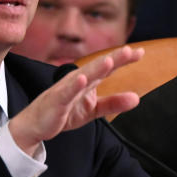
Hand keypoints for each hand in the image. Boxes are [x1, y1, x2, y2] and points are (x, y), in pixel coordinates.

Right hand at [8, 45, 144, 155]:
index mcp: (88, 81)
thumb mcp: (93, 110)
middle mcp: (78, 80)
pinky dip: (74, 85)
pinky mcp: (56, 100)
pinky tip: (82, 79)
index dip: (123, 59)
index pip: (108, 67)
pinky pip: (66, 92)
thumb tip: (137, 98)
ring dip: (96, 68)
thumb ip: (113, 103)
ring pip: (83, 76)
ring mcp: (66, 89)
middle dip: (114, 58)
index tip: (141, 52)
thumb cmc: (64, 112)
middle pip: (98, 66)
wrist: (36, 126)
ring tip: (110, 60)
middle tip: (130, 51)